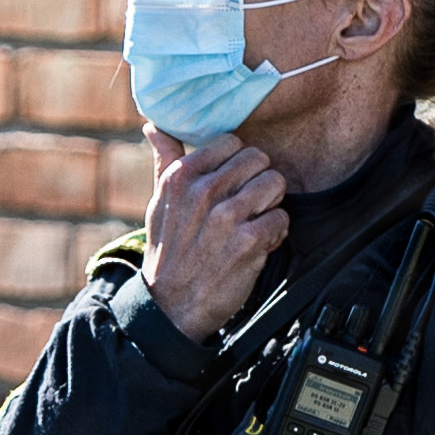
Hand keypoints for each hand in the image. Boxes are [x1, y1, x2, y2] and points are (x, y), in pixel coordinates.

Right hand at [140, 135, 291, 343]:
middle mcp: (203, 191)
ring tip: (254, 223)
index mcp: (181, 176)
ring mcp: (226, 216)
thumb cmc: (168, 254)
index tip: (232, 185)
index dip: (239, 164)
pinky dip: (275, 234)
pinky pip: (281, 218)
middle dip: (259, 182)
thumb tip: (153, 127)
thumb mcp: (158, 205)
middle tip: (249, 206)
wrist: (171, 307)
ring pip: (275, 183)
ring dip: (270, 205)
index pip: (232, 142)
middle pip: (259, 159)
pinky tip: (258, 245)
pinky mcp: (247, 242)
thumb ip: (165, 162)